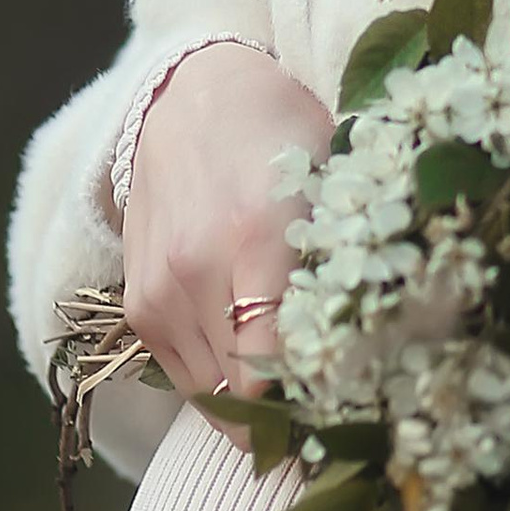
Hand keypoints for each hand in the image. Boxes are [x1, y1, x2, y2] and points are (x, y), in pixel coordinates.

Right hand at [121, 43, 335, 408]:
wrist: (191, 96)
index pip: (272, 368)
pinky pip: (182, 375)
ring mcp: (157, 291)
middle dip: (288, 414)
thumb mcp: (329, 183)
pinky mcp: (138, 303)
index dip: (311, 406)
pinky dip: (218, 385)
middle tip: (333, 411)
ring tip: (297, 392)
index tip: (348, 410)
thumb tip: (371, 352)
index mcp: (255, 238)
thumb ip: (343, 263)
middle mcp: (194, 272)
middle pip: (240, 393)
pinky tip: (254, 366)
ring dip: (251, 406)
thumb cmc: (279, 135)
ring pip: (208, 394)